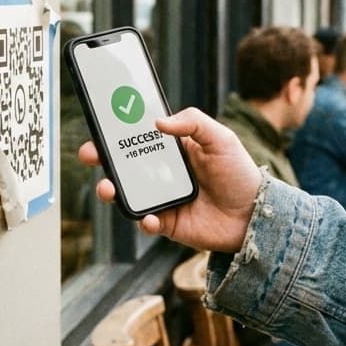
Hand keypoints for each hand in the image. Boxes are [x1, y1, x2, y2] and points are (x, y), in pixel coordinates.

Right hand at [77, 106, 262, 252]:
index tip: (100, 125)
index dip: (117, 132)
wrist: (256, 214)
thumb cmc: (239, 173)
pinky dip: (143, 219)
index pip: (138, 138)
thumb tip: (158, 122)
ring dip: (112, 190)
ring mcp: (162, 199)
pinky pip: (146, 222)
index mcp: (172, 150)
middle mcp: (162, 173)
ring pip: (127, 193)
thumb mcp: (221, 138)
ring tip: (107, 187)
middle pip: (123, 165)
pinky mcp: (167, 223)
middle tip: (89, 154)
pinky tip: (150, 217)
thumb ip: (193, 122)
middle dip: (101, 159)